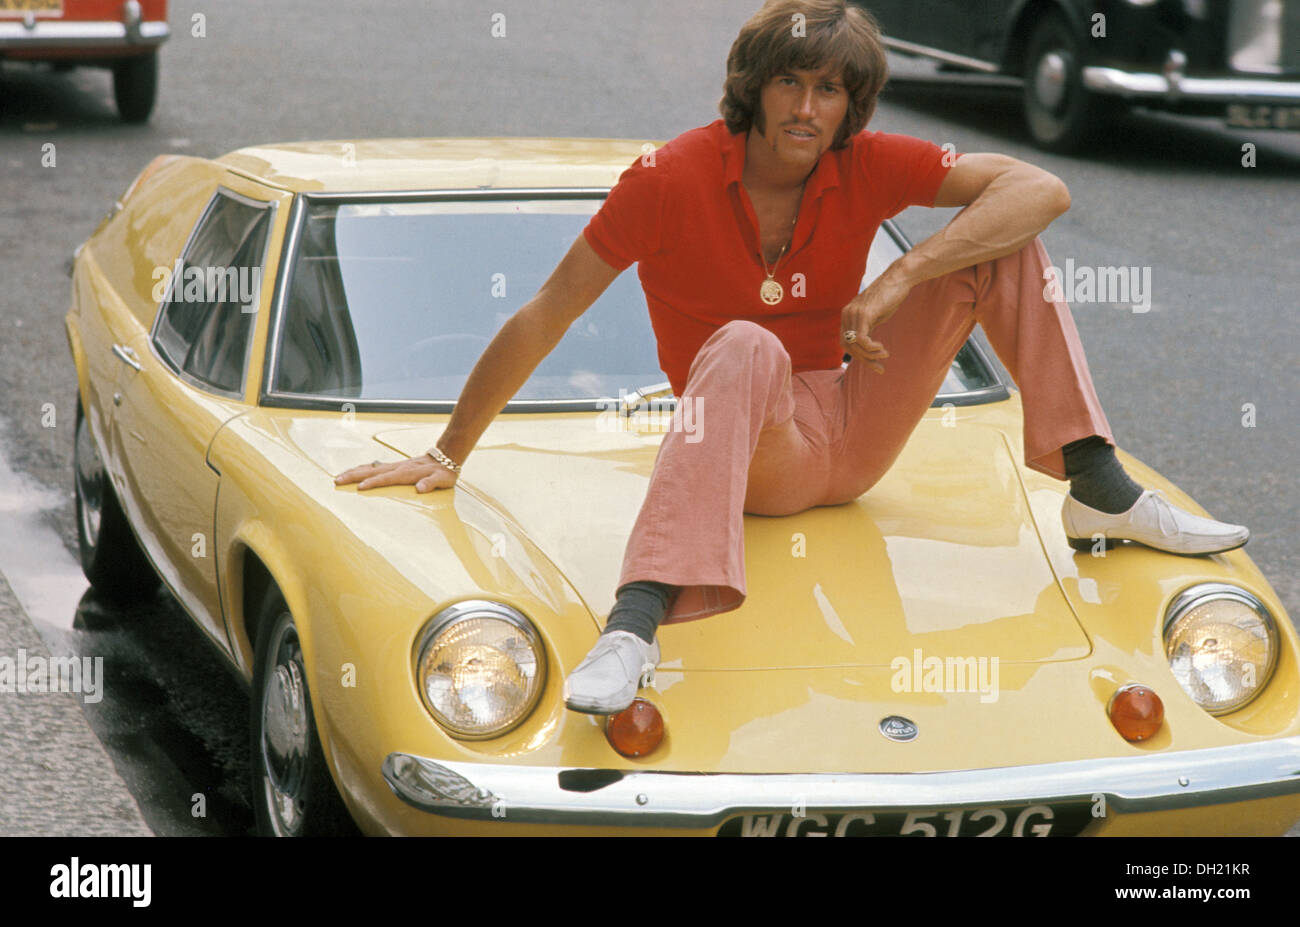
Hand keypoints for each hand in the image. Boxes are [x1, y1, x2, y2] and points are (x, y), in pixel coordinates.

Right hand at [334, 453, 458, 492]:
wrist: (446, 456)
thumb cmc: (443, 472)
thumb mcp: (442, 480)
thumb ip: (432, 483)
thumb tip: (421, 489)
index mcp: (407, 473)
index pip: (387, 478)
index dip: (374, 482)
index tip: (360, 487)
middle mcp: (397, 467)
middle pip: (371, 471)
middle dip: (354, 476)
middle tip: (337, 481)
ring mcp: (394, 466)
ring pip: (370, 468)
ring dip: (354, 472)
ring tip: (339, 477)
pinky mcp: (394, 466)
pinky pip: (374, 467)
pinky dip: (362, 469)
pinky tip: (355, 472)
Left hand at [840, 269, 913, 373]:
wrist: (899, 278)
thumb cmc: (890, 297)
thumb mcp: (875, 317)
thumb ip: (866, 330)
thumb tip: (865, 349)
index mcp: (847, 315)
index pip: (845, 343)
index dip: (858, 356)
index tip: (874, 363)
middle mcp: (846, 314)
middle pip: (847, 346)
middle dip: (864, 359)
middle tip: (880, 367)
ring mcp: (853, 313)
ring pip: (854, 345)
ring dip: (870, 355)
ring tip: (885, 354)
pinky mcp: (864, 314)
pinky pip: (861, 339)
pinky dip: (871, 348)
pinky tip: (882, 348)